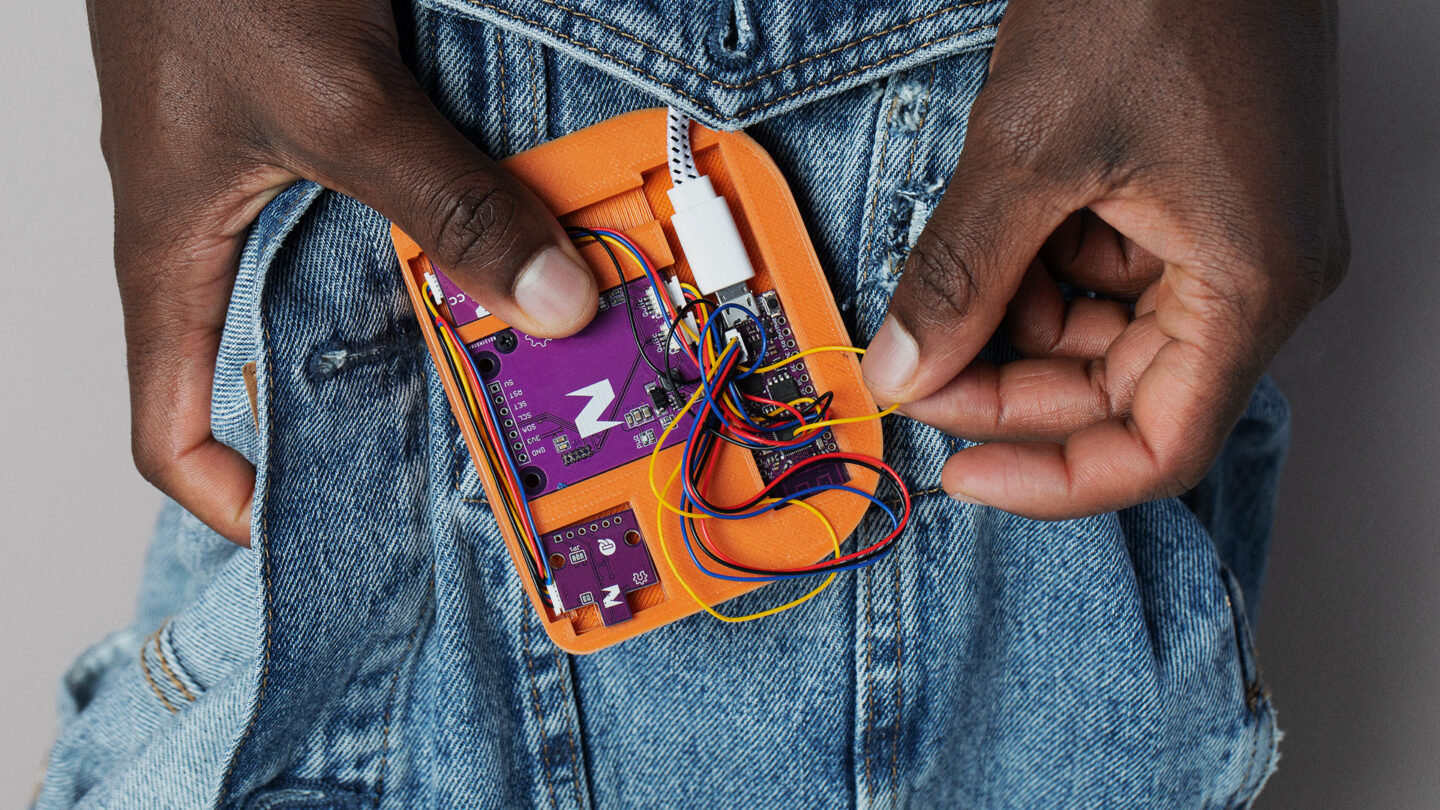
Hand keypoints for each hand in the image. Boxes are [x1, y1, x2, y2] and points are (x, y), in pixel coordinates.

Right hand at [89, 0, 597, 544]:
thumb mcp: (339, 101)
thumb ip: (445, 205)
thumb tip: (554, 307)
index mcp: (174, 251)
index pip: (168, 421)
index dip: (230, 494)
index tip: (317, 526)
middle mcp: (218, 224)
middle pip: (273, 361)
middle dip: (364, 407)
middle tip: (467, 439)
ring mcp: (266, 168)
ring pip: (335, 282)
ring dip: (420, 314)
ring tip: (513, 353)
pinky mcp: (315, 114)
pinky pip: (379, 203)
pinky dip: (441, 230)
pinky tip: (515, 237)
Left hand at [861, 0, 1347, 518]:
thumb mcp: (1029, 147)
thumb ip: (960, 274)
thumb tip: (904, 367)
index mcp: (1249, 283)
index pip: (1157, 446)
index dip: (1052, 478)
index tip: (960, 472)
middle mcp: (1257, 276)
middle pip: (1122, 395)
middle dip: (1010, 386)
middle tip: (918, 367)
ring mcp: (1229, 237)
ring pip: (1106, 335)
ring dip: (1016, 322)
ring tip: (948, 277)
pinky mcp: (1196, 200)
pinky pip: (1108, 272)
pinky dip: (1040, 268)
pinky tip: (994, 231)